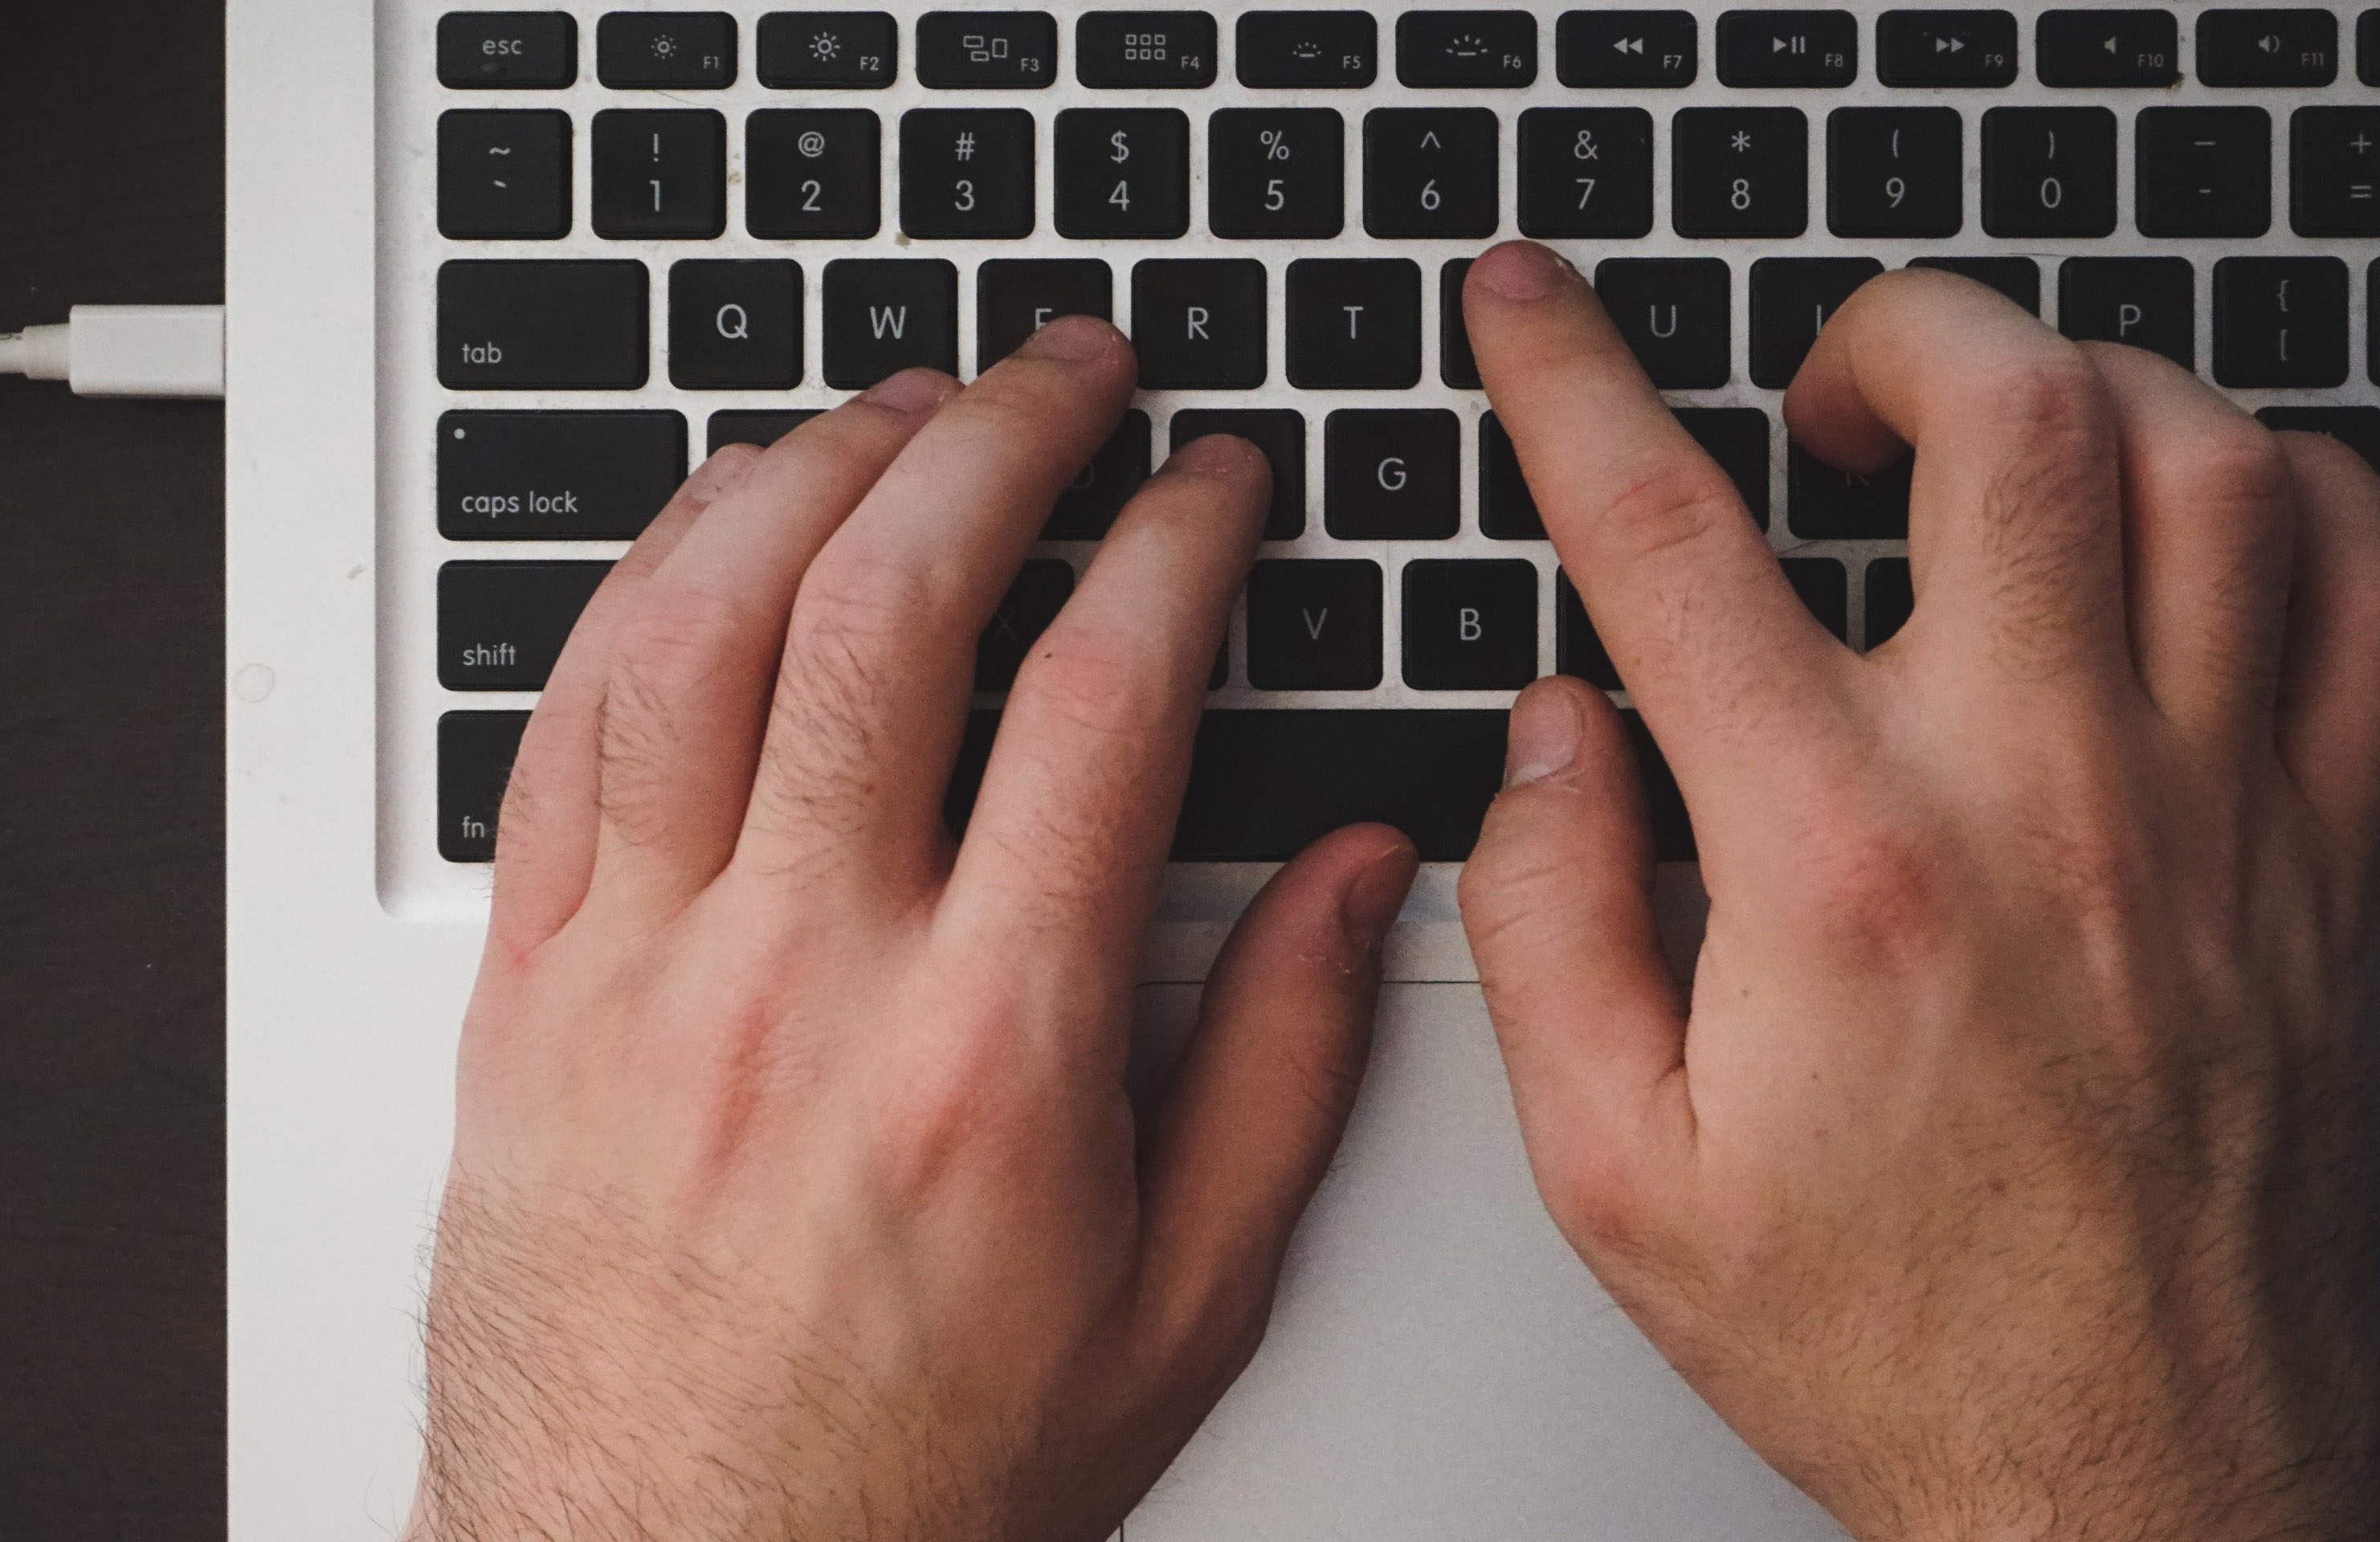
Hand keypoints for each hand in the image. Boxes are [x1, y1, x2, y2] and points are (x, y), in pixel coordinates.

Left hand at [412, 321, 1417, 1541]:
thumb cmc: (919, 1466)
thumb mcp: (1182, 1300)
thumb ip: (1287, 1065)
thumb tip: (1366, 875)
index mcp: (992, 1052)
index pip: (1103, 702)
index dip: (1181, 546)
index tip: (1217, 488)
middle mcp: (805, 981)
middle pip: (894, 607)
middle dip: (1003, 437)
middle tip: (1071, 373)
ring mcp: (642, 969)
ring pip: (706, 625)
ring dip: (816, 470)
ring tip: (904, 405)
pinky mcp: (528, 986)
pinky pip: (563, 722)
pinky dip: (646, 582)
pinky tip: (719, 526)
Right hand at [1459, 243, 2379, 1541]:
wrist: (2137, 1483)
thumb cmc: (1902, 1347)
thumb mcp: (1624, 1177)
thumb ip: (1548, 926)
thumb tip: (1546, 742)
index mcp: (1841, 870)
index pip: (1670, 538)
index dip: (1572, 381)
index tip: (1534, 311)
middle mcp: (2044, 802)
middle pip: (2009, 416)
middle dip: (1895, 331)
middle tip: (1831, 393)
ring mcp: (2212, 815)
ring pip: (2207, 466)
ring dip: (2092, 390)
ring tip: (2008, 440)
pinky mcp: (2321, 860)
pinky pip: (2372, 599)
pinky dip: (2300, 501)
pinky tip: (2210, 520)